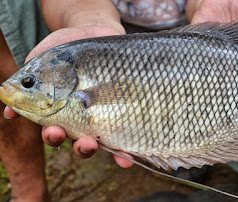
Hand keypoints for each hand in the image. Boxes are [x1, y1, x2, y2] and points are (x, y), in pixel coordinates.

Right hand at [4, 0, 133, 167]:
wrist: (93, 31)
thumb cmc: (64, 48)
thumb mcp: (42, 61)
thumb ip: (28, 83)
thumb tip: (9, 110)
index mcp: (63, 111)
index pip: (56, 130)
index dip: (54, 135)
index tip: (54, 131)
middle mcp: (85, 118)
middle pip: (80, 141)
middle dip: (80, 146)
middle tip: (83, 142)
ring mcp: (106, 115)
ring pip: (103, 141)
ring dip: (102, 148)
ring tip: (102, 145)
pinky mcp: (125, 109)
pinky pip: (127, 132)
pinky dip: (125, 149)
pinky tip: (126, 157)